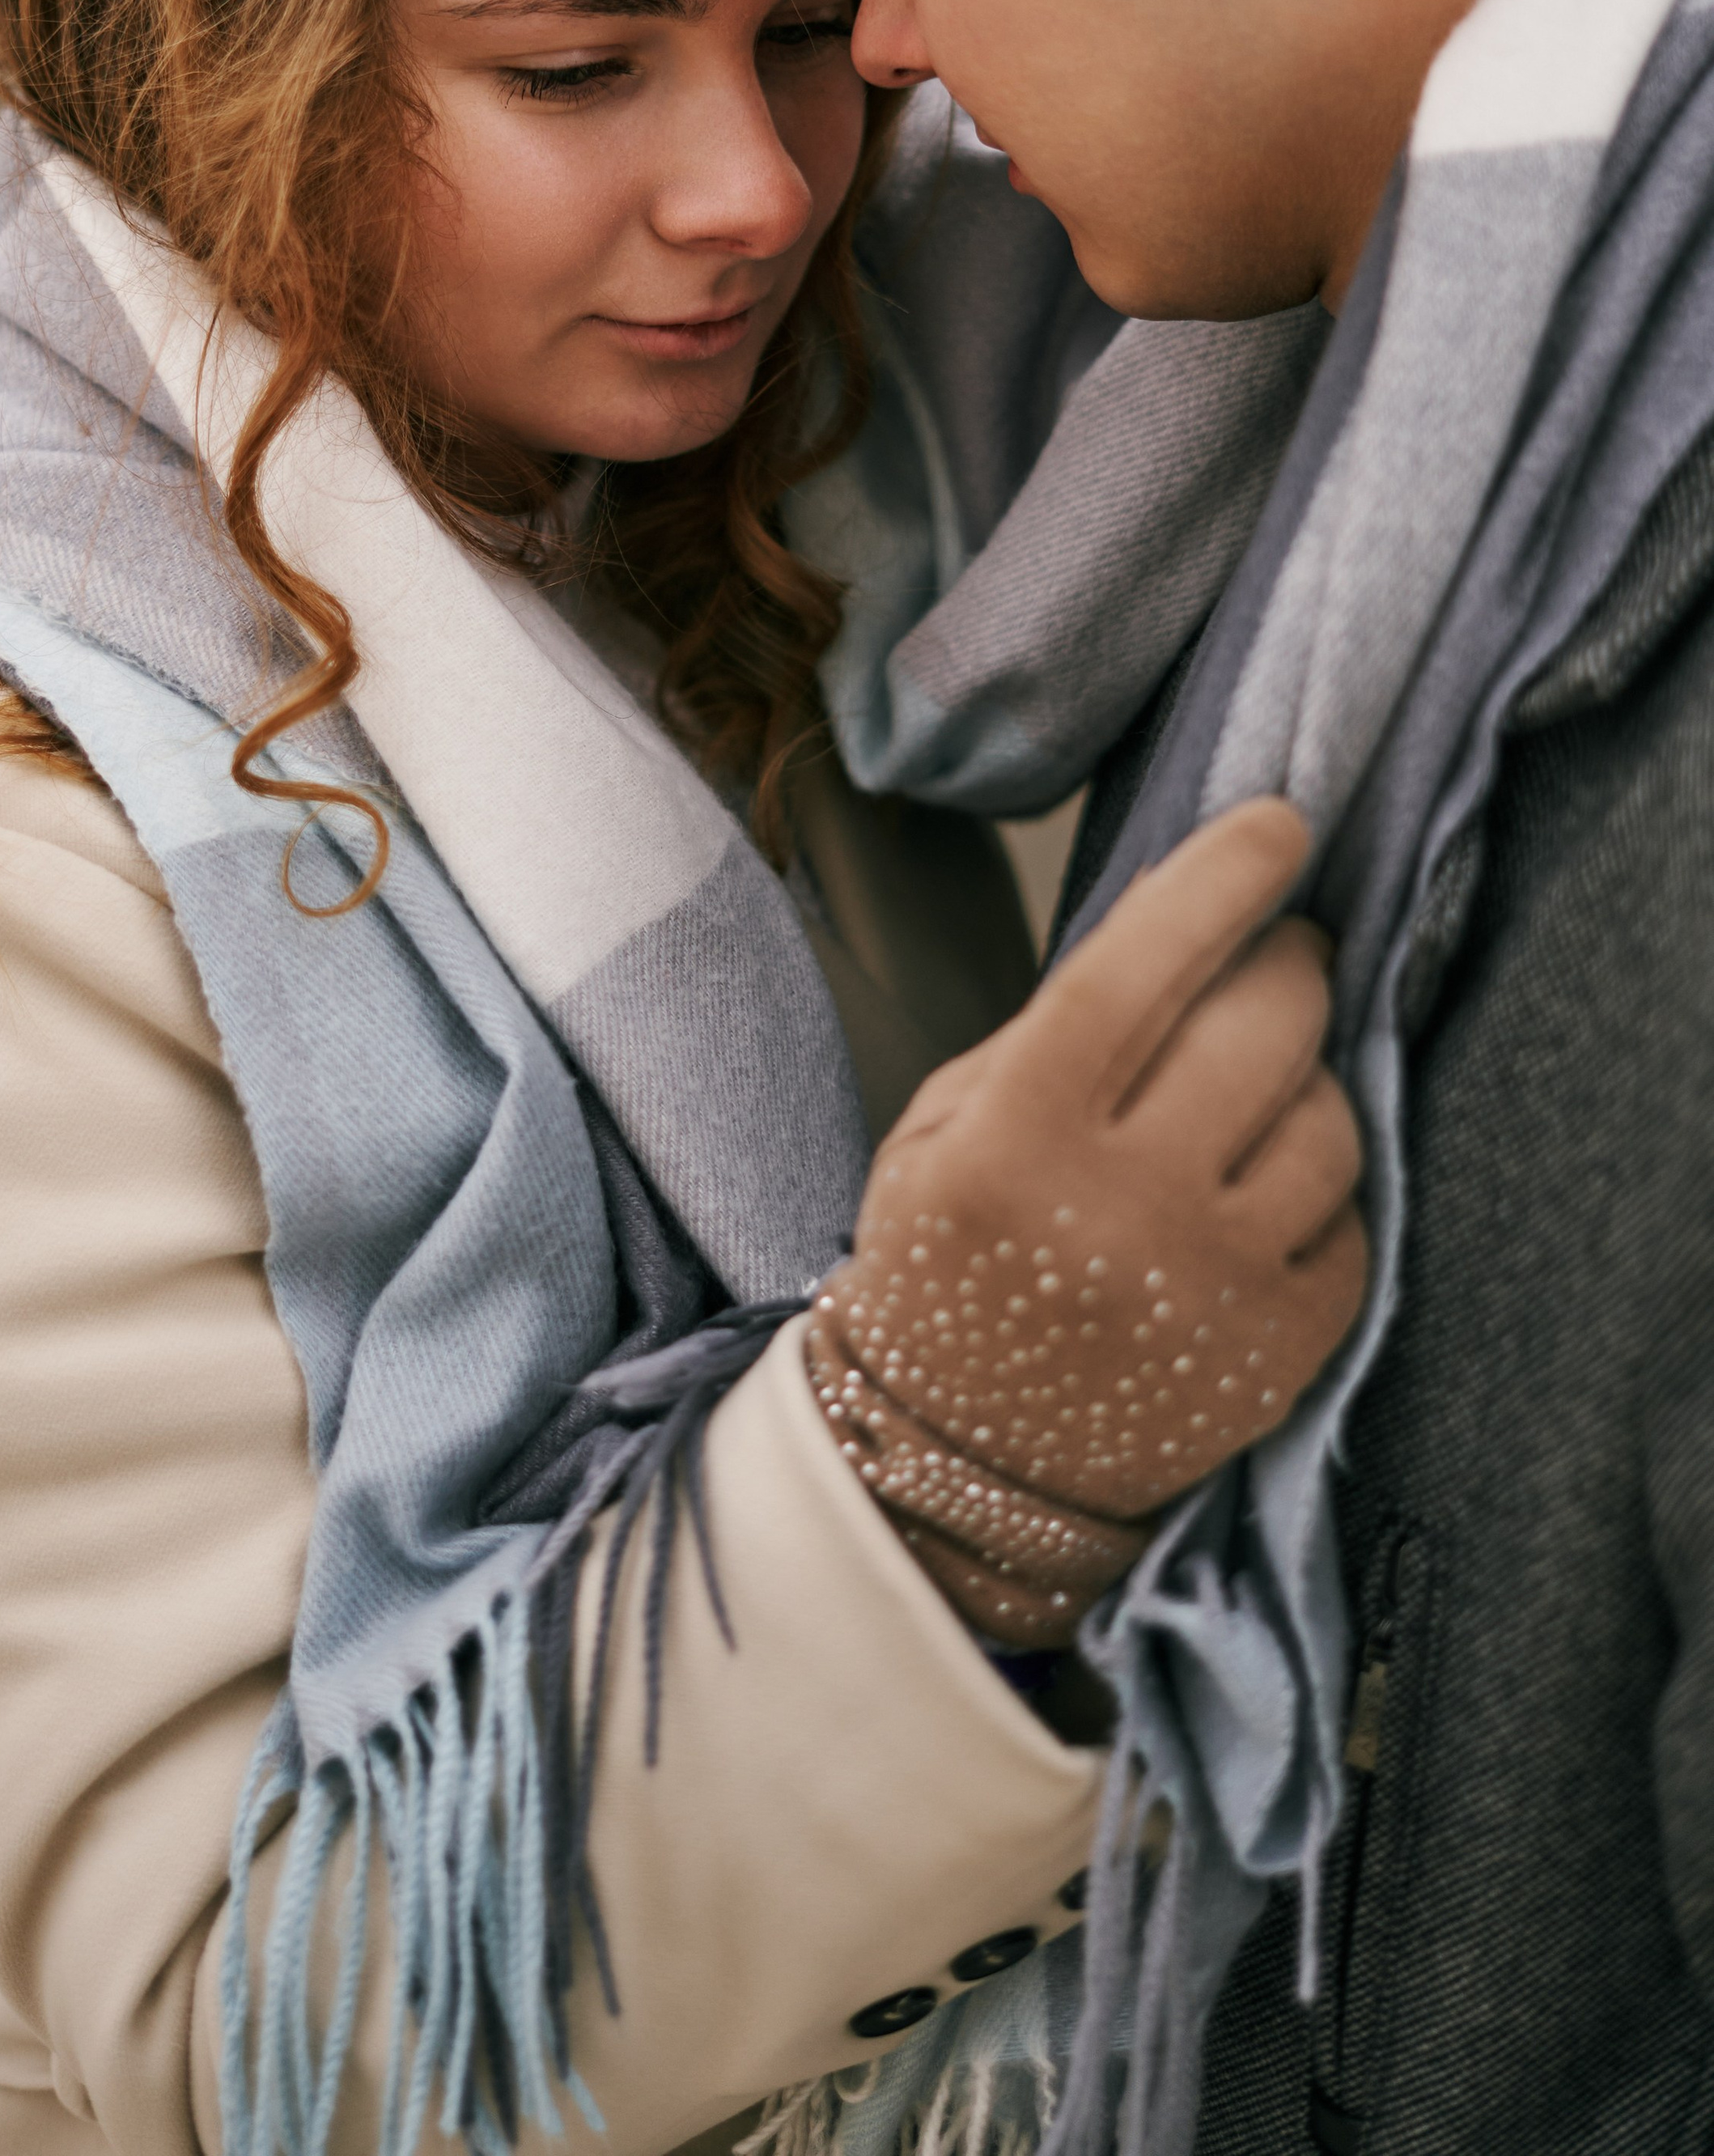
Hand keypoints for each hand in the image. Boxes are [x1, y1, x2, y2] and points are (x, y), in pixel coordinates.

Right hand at [813, 797, 1366, 1527]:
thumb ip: (1056, 1021)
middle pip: (1263, 1026)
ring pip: (1328, 1119)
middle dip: (1288, 960)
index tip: (1277, 824)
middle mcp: (1122, 1206)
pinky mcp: (1281, 1349)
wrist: (955, 1469)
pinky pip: (1350, 1218)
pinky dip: (1318, 1188)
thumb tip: (1178, 905)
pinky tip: (1262, 1190)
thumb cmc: (943, 1266)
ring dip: (1307, 1078)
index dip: (1219, 879)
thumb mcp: (946, 1124)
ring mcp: (1212, 1282)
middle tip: (1280, 950)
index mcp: (1016, 1133)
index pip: (1140, 967)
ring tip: (1260, 1086)